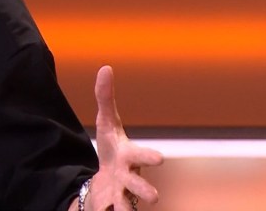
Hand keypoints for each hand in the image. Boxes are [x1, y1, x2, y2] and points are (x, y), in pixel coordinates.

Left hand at [85, 66, 163, 210]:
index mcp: (130, 157)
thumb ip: (105, 98)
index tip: (159, 159)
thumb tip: (105, 68)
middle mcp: (130, 179)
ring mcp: (122, 196)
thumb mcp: (106, 124)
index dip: (150, 157)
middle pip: (141, 187)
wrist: (106, 182)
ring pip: (127, 206)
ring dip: (125, 209)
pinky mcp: (111, 207)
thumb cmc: (112, 150)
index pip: (142, 156)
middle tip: (154, 198)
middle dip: (146, 190)